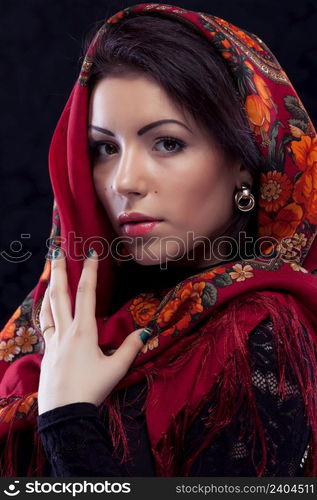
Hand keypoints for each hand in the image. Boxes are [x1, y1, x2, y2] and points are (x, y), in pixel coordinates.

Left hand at [37, 248, 149, 414]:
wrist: (64, 413)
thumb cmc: (92, 390)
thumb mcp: (117, 369)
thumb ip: (131, 348)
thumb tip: (147, 330)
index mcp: (84, 332)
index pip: (87, 293)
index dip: (90, 271)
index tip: (91, 252)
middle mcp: (65, 331)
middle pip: (60, 294)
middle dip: (58, 270)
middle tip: (56, 250)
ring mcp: (53, 341)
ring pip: (48, 307)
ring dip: (49, 287)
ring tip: (49, 273)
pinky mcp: (47, 351)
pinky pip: (44, 323)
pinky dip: (45, 309)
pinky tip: (47, 307)